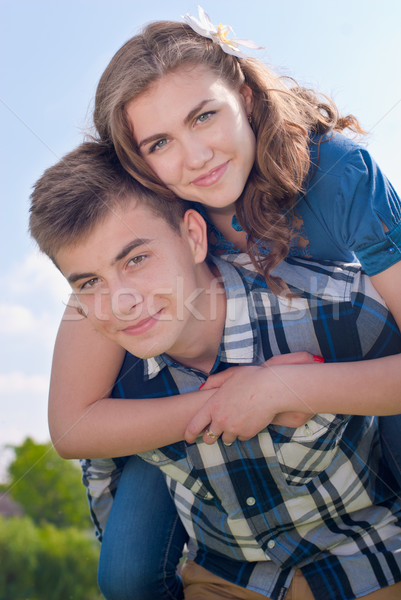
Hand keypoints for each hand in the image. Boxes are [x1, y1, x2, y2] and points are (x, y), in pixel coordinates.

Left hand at [185, 352, 321, 444]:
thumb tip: (201, 388)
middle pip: (209, 438)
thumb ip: (213, 381)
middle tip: (215, 432)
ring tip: (237, 420)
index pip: (194, 426)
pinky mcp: (247, 433)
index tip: (189, 438)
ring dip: (229, 433)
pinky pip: (242, 438)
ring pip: (226, 439)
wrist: (272, 388)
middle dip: (211, 436)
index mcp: (212, 406)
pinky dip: (243, 432)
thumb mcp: (229, 374)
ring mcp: (234, 429)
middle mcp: (221, 420)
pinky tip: (249, 420)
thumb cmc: (251, 378)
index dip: (189, 434)